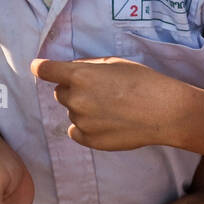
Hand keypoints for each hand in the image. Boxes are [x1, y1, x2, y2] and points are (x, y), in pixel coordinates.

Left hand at [31, 56, 182, 150]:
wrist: (164, 111)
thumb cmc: (143, 81)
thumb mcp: (114, 63)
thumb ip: (88, 66)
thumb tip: (71, 70)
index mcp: (79, 75)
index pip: (45, 70)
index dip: (42, 67)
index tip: (39, 67)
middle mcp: (75, 98)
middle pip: (60, 92)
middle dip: (72, 89)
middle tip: (98, 90)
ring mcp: (81, 121)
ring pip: (72, 111)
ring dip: (83, 108)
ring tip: (111, 107)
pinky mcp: (89, 140)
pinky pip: (75, 131)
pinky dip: (85, 127)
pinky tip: (107, 122)